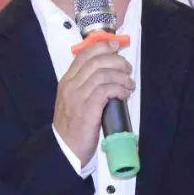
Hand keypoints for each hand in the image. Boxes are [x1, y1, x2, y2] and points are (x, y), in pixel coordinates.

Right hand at [53, 40, 133, 166]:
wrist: (64, 149)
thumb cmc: (72, 125)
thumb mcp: (73, 100)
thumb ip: (85, 85)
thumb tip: (108, 72)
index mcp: (66, 81)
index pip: (83, 55)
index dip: (101, 47)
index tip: (115, 45)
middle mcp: (70, 86)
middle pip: (96, 62)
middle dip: (116, 61)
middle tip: (127, 68)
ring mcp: (77, 97)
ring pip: (102, 74)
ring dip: (121, 77)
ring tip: (129, 84)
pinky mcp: (87, 110)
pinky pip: (106, 91)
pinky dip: (118, 89)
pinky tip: (124, 94)